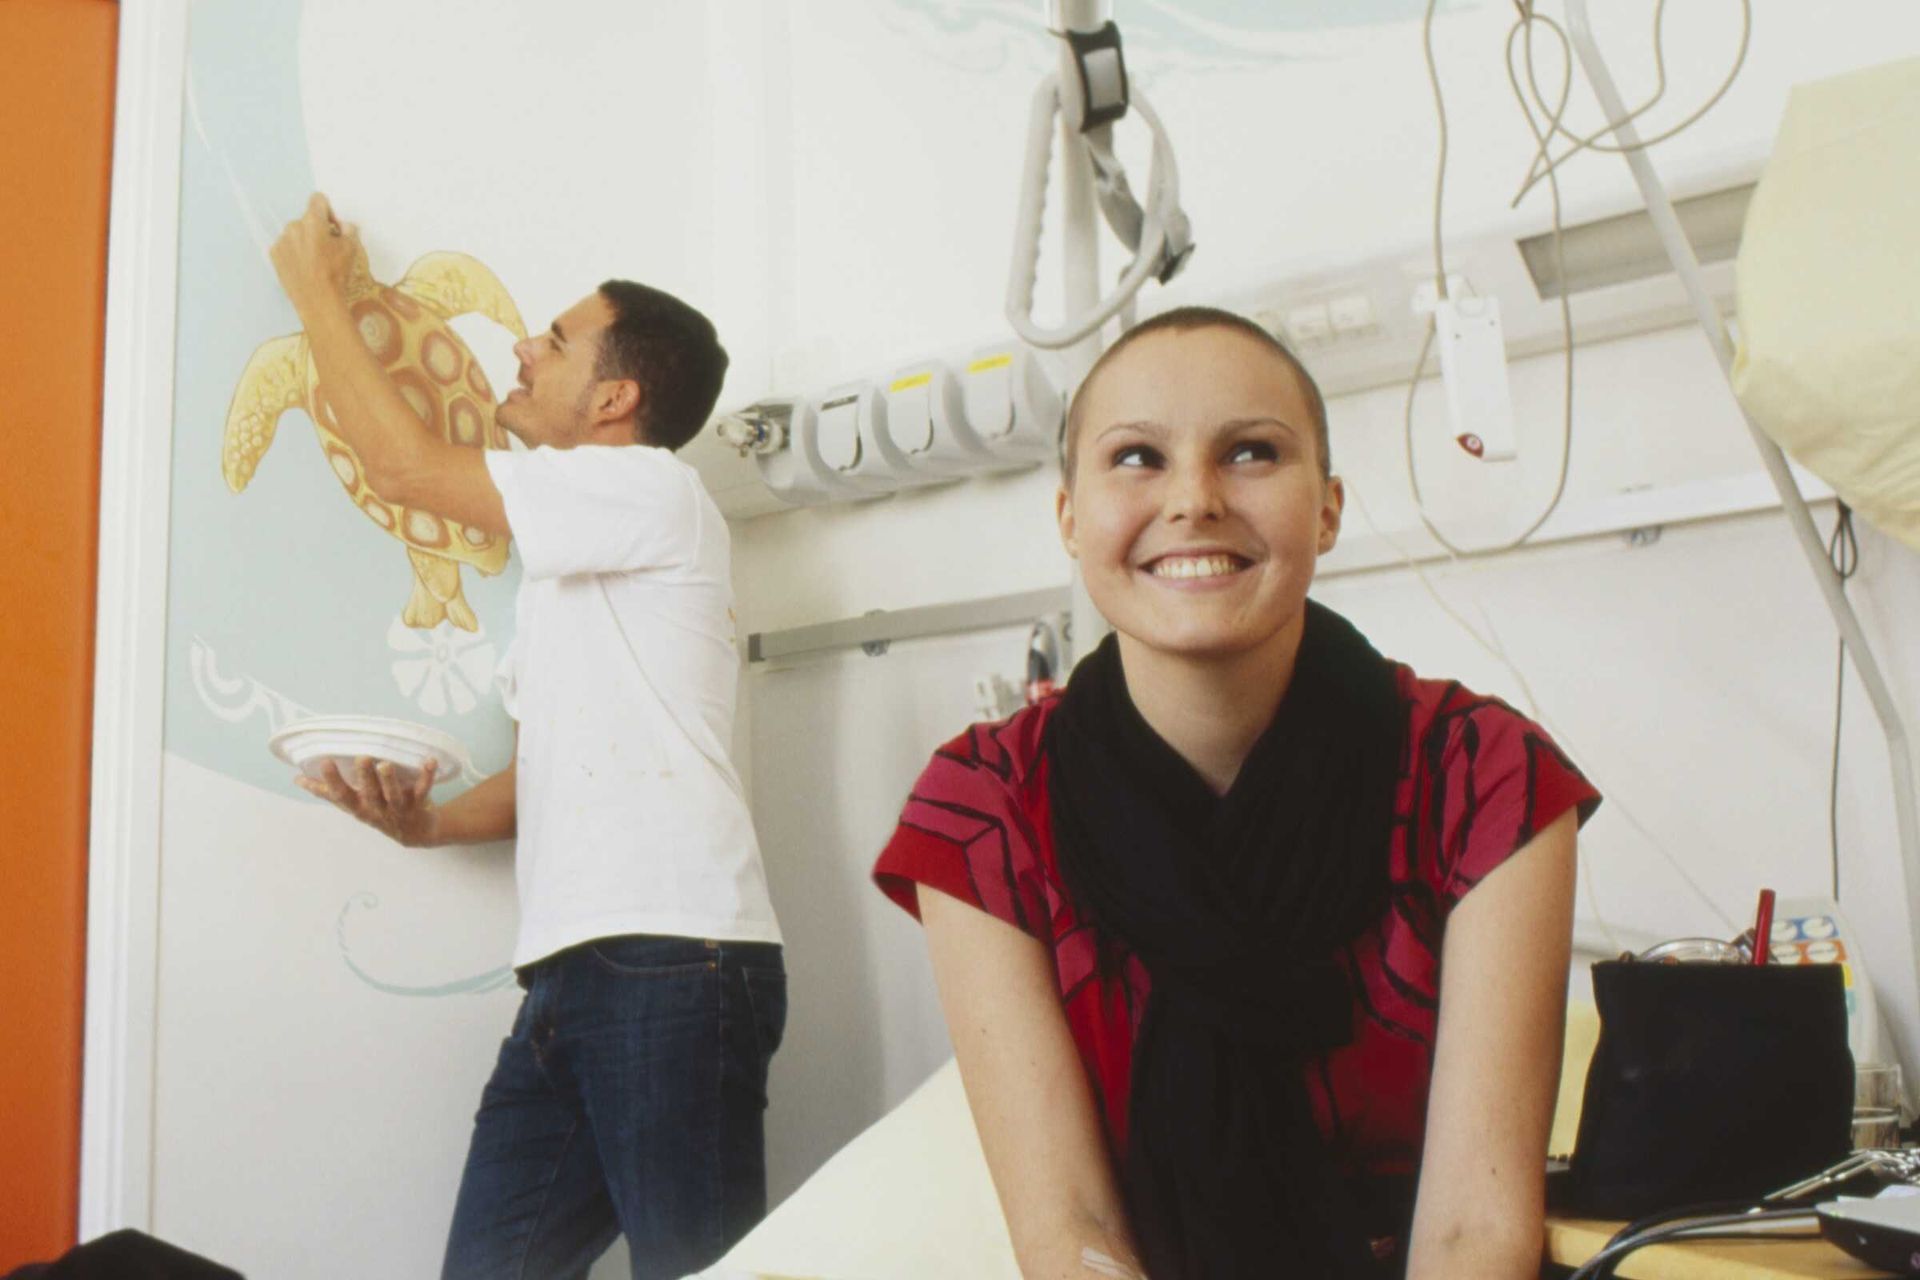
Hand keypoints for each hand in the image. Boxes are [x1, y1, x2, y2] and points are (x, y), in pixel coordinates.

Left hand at [270, 192, 358, 314]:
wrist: (317, 301)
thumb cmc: (336, 274)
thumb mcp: (351, 250)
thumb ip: (348, 230)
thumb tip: (343, 225)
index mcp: (312, 221)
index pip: (317, 200)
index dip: (328, 210)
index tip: (333, 226)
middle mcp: (293, 226)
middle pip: (307, 220)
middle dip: (317, 230)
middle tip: (327, 249)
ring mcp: (281, 241)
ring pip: (295, 234)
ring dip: (304, 242)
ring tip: (314, 262)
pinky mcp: (274, 255)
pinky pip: (286, 247)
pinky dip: (294, 254)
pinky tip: (304, 268)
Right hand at [296, 755, 440, 847]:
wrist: (416, 833)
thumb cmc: (377, 812)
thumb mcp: (351, 806)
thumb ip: (327, 792)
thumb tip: (298, 779)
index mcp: (358, 807)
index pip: (342, 795)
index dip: (332, 781)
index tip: (324, 762)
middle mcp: (377, 808)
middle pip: (369, 793)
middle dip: (364, 777)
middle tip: (362, 758)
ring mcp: (398, 808)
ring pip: (394, 794)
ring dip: (390, 780)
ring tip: (386, 764)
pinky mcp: (420, 804)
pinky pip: (424, 790)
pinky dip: (427, 776)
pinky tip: (430, 761)